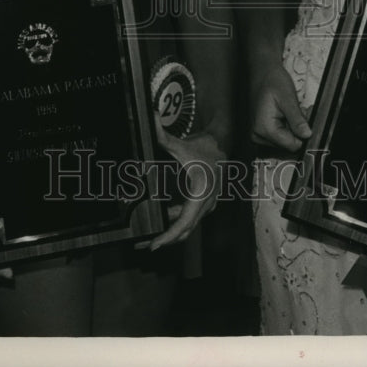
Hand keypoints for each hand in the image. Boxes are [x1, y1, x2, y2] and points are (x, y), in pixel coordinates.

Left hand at [147, 123, 224, 250]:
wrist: (223, 144)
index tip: (154, 245)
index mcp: (201, 194)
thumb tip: (150, 121)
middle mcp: (206, 203)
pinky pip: (190, 218)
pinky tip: (162, 218)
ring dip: (170, 233)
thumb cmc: (204, 146)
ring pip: (188, 226)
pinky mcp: (204, 202)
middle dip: (164, 240)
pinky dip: (176, 222)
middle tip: (143, 245)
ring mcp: (207, 204)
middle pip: (185, 231)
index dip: (168, 236)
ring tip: (149, 236)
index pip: (184, 223)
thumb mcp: (182, 145)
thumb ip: (163, 137)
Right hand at [250, 63, 311, 151]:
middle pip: (288, 144)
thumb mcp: (288, 98)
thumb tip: (307, 135)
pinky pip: (279, 136)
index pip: (292, 146)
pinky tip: (284, 114)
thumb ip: (297, 119)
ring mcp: (258, 134)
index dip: (302, 132)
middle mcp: (258, 135)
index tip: (303, 116)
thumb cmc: (273, 81)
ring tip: (289, 110)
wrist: (262, 72)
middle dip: (297, 129)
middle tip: (297, 111)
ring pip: (285, 141)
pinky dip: (286, 126)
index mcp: (263, 129)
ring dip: (292, 127)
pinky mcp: (261, 132)